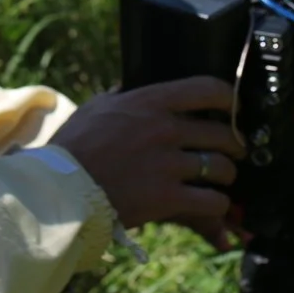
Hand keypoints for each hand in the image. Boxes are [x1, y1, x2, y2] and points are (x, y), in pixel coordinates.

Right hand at [49, 77, 246, 250]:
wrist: (59, 190)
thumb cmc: (73, 147)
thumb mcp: (96, 108)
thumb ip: (122, 96)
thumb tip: (132, 87)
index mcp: (149, 102)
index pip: (206, 89)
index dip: (229, 97)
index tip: (234, 106)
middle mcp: (164, 130)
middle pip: (222, 133)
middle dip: (234, 144)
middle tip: (234, 151)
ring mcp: (167, 165)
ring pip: (222, 168)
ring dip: (227, 176)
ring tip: (222, 180)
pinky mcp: (167, 198)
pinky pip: (212, 201)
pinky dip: (217, 206)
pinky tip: (213, 206)